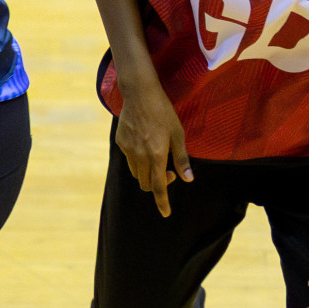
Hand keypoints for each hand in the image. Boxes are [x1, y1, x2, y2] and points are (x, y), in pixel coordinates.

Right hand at [115, 80, 192, 217]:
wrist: (139, 94)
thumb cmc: (163, 112)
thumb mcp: (178, 134)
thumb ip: (182, 158)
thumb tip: (188, 179)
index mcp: (156, 155)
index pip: (159, 187)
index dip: (162, 202)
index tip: (165, 213)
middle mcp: (140, 155)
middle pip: (146, 183)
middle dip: (158, 184)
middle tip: (169, 170)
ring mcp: (128, 149)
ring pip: (136, 173)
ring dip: (147, 173)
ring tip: (156, 158)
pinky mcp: (120, 142)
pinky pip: (129, 159)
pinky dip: (137, 160)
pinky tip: (144, 144)